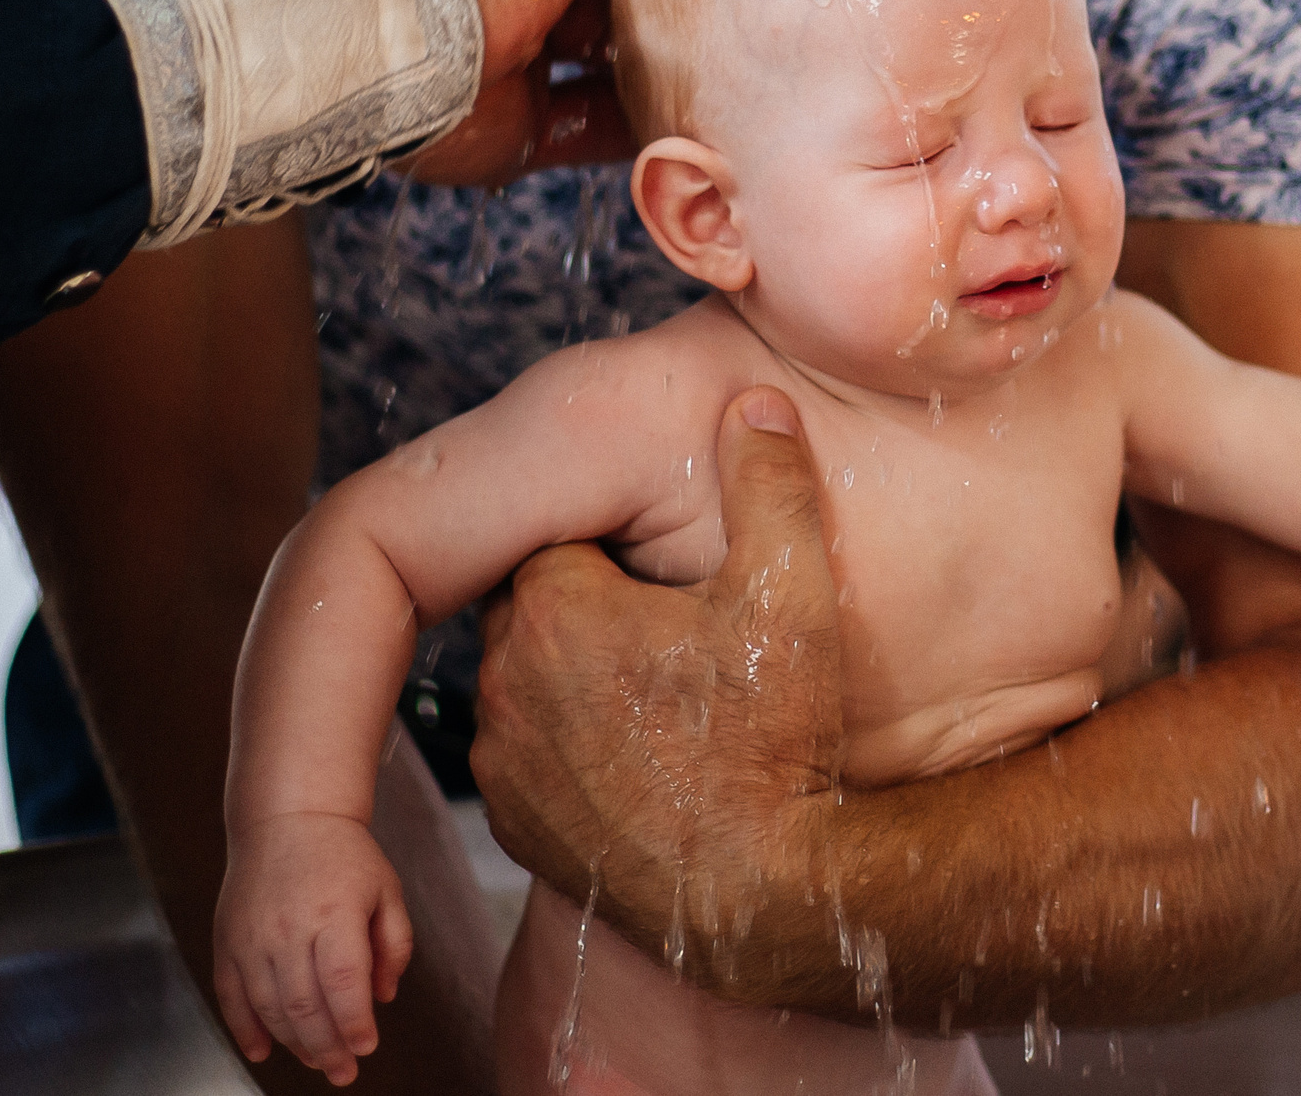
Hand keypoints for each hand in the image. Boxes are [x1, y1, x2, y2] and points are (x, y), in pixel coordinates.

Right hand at [214, 811, 415, 1087]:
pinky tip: (264, 1052)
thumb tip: (383, 997)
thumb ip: (394, 945)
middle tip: (344, 1072)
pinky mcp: (227, 941)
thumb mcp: (386, 890)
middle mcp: (289, 927)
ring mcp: (252, 936)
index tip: (366, 1048)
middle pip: (305, 1005)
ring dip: (293, 1043)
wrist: (286, 820)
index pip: (344, 982)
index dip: (354, 1023)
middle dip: (326, 1048)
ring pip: (269, 1008)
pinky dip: (245, 1030)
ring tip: (317, 1060)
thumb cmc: (345, 857)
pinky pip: (231, 997)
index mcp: (336, 912)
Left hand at [469, 387, 843, 980]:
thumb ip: (773, 485)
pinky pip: (529, 753)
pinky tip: (641, 758)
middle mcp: (505, 681)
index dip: (622, 551)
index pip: (564, 537)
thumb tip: (754, 403)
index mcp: (559, 608)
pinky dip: (570, 746)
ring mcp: (504, 761)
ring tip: (661, 698)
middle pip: (537, 604)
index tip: (672, 578)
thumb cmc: (776, 742)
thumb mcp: (796, 597)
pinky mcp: (514, 824)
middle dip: (593, 607)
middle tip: (672, 631)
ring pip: (527, 680)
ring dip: (576, 677)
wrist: (756, 896)